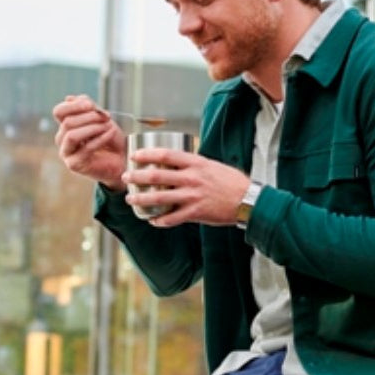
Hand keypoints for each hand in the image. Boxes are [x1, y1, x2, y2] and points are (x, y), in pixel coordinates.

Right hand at [53, 95, 128, 188]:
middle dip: (89, 117)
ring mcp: (66, 153)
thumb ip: (87, 107)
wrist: (122, 159)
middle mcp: (62, 139)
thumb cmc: (111, 138)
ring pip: (71, 135)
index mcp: (66, 126)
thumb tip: (69, 98)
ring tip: (107, 125)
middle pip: (67, 122)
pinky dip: (100, 138)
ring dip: (92, 128)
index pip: (59, 112)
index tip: (90, 105)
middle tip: (106, 116)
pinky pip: (85, 148)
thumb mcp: (101, 118)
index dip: (73, 106)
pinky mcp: (74, 165)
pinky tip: (110, 133)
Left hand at [122, 148, 251, 227]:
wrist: (247, 200)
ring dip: (142, 200)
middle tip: (126, 177)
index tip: (134, 155)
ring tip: (131, 200)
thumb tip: (175, 163)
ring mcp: (193, 196)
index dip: (147, 154)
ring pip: (160, 197)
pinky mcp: (196, 213)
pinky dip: (160, 220)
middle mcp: (192, 178)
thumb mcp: (211, 166)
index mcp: (196, 163)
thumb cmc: (230, 182)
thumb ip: (193, 165)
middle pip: (157, 175)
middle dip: (137, 176)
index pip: (166, 155)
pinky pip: (172, 218)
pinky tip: (152, 220)